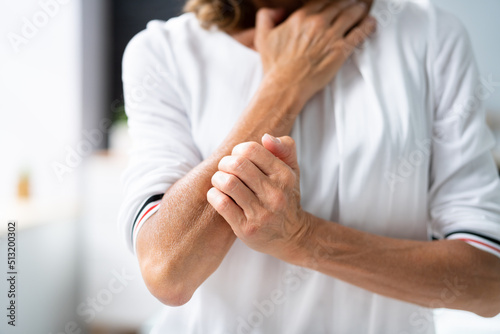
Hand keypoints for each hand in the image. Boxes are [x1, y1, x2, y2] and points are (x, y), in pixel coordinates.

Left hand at [207, 134, 310, 261]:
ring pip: (228, 183)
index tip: (237, 157)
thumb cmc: (286, 196)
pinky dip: (214, 195)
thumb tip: (265, 137)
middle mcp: (275, 194)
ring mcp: (261, 213)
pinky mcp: (247, 229)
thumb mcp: (292, 170)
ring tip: (220, 181)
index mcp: (284, 176)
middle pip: (237, 165)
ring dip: (217, 179)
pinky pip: (222, 204)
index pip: (252, 150)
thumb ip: (285, 148)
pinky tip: (217, 195)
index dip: (238, 150)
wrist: (291, 236)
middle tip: (225, 169)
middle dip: (224, 163)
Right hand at [255, 0, 375, 103]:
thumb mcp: (263, 37)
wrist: (285, 86)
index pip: (322, 1)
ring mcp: (331, 36)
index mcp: (301, 17)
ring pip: (352, 14)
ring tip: (362, 10)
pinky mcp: (341, 50)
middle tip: (353, 3)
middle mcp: (318, 23)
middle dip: (348, 3)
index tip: (335, 2)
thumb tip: (278, 10)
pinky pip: (360, 33)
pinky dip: (368, 25)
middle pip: (339, 5)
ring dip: (359, 10)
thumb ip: (266, 17)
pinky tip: (371, 23)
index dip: (330, 1)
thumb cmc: (275, 65)